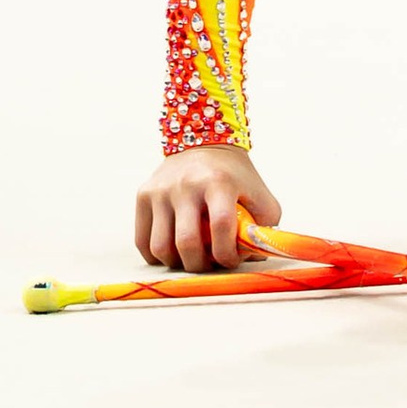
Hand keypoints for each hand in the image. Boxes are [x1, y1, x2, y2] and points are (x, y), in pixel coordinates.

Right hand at [135, 142, 279, 272]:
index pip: (221, 227)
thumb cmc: (234, 177)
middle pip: (186, 242)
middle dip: (200, 266)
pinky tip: (173, 250)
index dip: (228, 254)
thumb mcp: (260, 196)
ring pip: (160, 247)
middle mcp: (186, 183)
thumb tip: (252, 260)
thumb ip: (263, 230)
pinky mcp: (144, 194)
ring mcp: (161, 189)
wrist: (203, 141)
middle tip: (209, 263)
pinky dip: (157, 256)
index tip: (231, 259)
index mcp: (219, 181)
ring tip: (191, 257)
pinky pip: (142, 242)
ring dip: (177, 263)